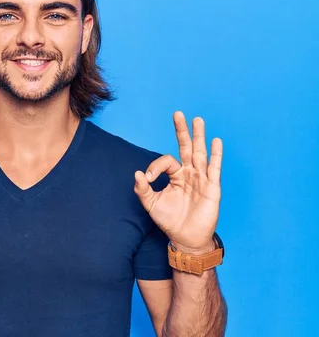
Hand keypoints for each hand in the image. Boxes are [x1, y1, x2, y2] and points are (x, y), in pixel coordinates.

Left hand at [134, 111, 221, 253]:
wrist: (186, 238)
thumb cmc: (170, 220)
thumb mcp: (152, 205)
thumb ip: (143, 190)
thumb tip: (137, 174)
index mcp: (175, 175)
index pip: (166, 161)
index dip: (155, 167)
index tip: (147, 179)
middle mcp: (189, 173)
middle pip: (185, 147)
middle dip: (182, 131)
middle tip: (178, 113)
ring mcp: (201, 179)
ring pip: (200, 154)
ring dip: (199, 137)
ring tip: (198, 120)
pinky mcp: (212, 187)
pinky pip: (214, 169)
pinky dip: (215, 155)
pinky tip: (215, 142)